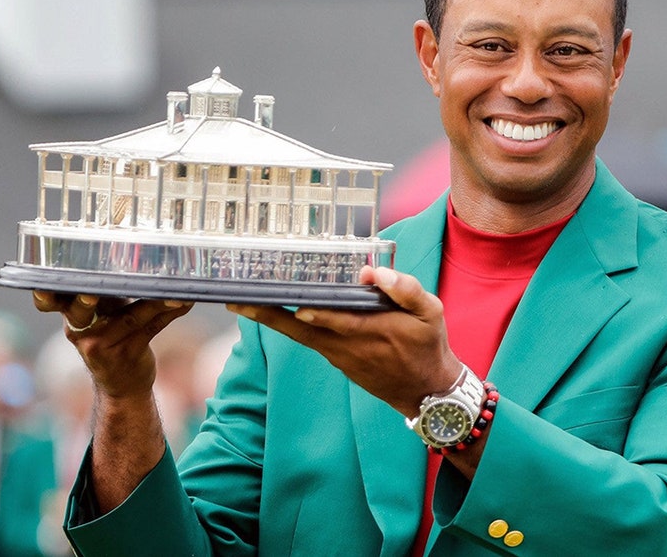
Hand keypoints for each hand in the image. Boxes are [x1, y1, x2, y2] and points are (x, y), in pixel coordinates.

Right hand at [32, 291, 192, 399]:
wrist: (122, 385)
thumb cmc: (113, 340)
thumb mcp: (103, 316)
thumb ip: (108, 294)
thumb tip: (140, 258)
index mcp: (72, 315)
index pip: (54, 300)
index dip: (45, 295)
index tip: (43, 284)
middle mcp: (82, 329)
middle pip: (82, 310)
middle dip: (85, 300)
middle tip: (91, 293)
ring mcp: (103, 344)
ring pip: (130, 316)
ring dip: (156, 301)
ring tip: (174, 290)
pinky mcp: (126, 353)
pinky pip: (150, 327)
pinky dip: (170, 312)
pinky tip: (185, 301)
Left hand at [226, 266, 461, 417]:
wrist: (428, 393)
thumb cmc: (428, 347)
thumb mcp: (430, 313)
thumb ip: (404, 290)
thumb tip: (372, 272)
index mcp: (368, 330)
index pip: (329, 319)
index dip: (305, 310)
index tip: (277, 299)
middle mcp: (345, 347)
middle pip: (298, 330)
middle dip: (266, 315)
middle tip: (236, 301)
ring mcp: (338, 358)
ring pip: (300, 337)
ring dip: (272, 320)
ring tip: (244, 302)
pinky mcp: (338, 362)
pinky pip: (310, 342)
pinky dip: (291, 327)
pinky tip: (277, 313)